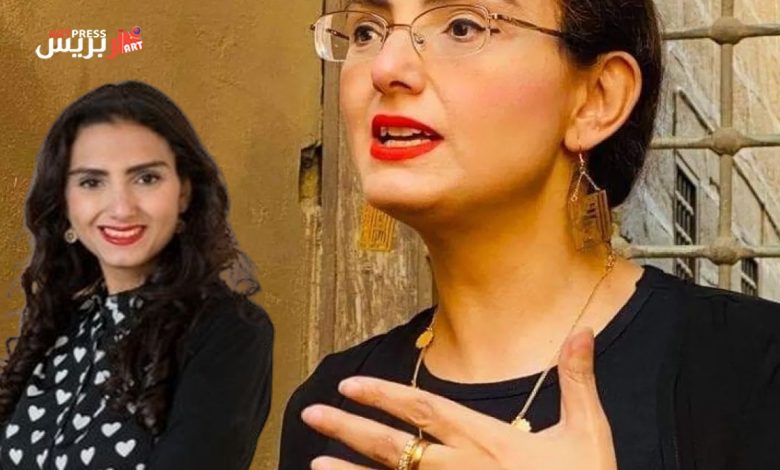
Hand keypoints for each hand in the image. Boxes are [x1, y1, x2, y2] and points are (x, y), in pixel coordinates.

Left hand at [301, 327, 616, 469]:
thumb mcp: (587, 432)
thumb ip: (576, 380)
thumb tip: (581, 331)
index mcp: (487, 440)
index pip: (425, 409)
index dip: (384, 395)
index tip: (350, 384)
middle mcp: (461, 469)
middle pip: (395, 446)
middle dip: (350, 428)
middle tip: (312, 414)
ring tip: (315, 460)